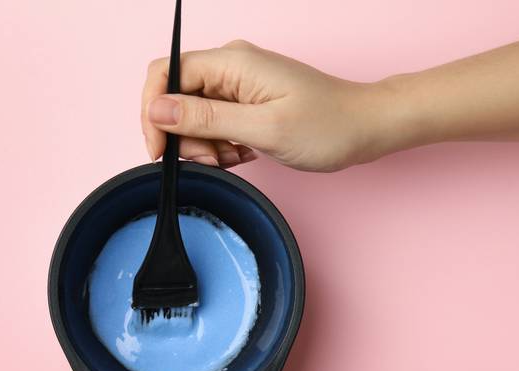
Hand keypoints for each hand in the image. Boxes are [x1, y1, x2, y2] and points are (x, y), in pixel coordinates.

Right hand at [141, 40, 398, 171]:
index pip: (164, 73)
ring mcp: (237, 84)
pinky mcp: (245, 101)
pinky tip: (243, 154)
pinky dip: (220, 145)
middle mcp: (230, 67)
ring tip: (236, 157)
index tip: (159, 150)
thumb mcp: (262, 128)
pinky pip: (213, 123)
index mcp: (231, 62)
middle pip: (176, 98)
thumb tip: (157, 111)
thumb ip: (205, 119)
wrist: (365, 127)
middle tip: (214, 159)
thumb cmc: (326, 126)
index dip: (153, 112)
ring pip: (192, 116)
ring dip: (205, 145)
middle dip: (185, 136)